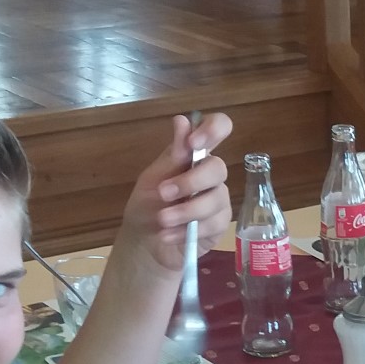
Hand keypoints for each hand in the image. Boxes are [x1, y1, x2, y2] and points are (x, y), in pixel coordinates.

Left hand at [120, 112, 235, 276]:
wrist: (144, 242)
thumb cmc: (147, 205)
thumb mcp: (152, 179)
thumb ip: (172, 155)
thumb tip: (182, 120)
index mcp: (194, 154)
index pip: (218, 128)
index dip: (213, 129)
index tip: (194, 144)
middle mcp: (210, 174)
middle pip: (218, 168)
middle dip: (190, 182)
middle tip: (163, 193)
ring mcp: (218, 199)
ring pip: (216, 199)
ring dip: (186, 211)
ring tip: (162, 221)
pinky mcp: (219, 224)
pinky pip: (213, 224)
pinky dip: (187, 230)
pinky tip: (168, 235)